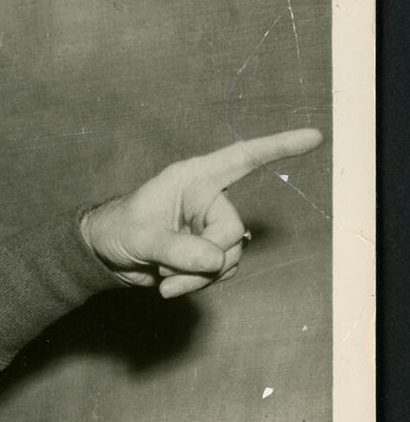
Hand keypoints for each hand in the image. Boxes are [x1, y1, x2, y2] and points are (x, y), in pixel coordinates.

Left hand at [80, 128, 322, 297]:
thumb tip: (216, 260)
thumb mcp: (141, 238)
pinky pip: (221, 272)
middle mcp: (208, 200)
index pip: (243, 158)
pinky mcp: (208, 253)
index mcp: (194, 179)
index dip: (279, 147)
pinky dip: (198, 284)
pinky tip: (171, 284)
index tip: (314, 137)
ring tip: (164, 278)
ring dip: (198, 277)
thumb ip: (176, 249)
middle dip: (204, 258)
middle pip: (232, 233)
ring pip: (230, 258)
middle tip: (168, 269)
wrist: (106, 256)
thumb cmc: (118, 230)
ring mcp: (210, 228)